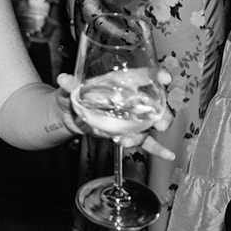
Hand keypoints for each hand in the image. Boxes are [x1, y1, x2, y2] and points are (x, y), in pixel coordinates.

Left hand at [58, 70, 176, 159]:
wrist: (70, 114)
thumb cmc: (76, 94)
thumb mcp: (72, 88)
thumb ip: (70, 84)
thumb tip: (63, 79)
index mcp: (123, 82)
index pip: (144, 75)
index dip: (157, 75)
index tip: (165, 78)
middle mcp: (134, 98)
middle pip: (156, 103)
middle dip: (162, 113)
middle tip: (160, 123)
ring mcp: (134, 117)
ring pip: (151, 124)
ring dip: (150, 133)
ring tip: (132, 139)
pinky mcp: (131, 132)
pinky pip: (147, 141)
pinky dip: (157, 149)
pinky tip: (168, 155)